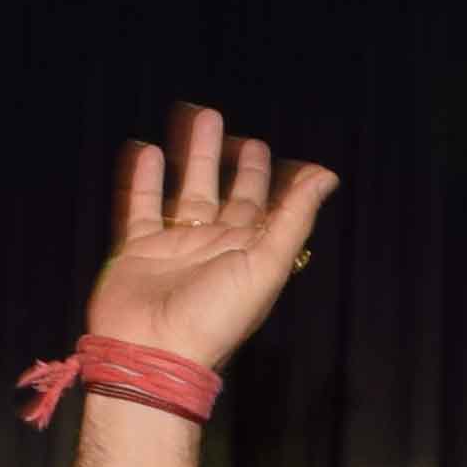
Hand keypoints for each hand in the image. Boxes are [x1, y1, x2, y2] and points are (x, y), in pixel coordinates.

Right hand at [80, 105, 341, 374]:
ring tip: (197, 117)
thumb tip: (327, 176)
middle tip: (231, 127)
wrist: (153, 349)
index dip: (270, 178)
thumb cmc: (215, 316)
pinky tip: (146, 149)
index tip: (272, 150)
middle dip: (232, 161)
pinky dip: (145, 179)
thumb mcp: (267, 264)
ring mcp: (176, 248)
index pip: (265, 207)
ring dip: (193, 156)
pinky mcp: (138, 250)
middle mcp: (215, 248)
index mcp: (250, 253)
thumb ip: (294, 217)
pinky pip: (142, 206)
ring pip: (186, 190)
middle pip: (226, 194)